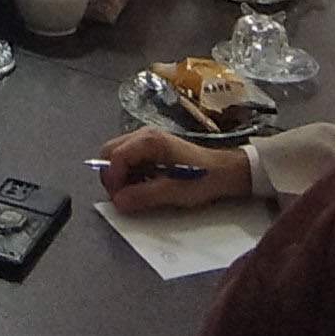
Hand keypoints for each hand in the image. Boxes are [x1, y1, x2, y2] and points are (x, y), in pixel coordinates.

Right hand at [95, 127, 250, 211]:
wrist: (225, 171)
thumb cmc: (202, 178)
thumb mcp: (173, 192)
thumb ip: (143, 196)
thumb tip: (118, 201)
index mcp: (149, 141)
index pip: (114, 157)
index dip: (113, 181)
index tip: (120, 199)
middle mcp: (144, 134)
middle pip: (110, 151)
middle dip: (112, 176)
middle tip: (124, 196)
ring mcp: (147, 138)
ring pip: (117, 154)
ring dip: (121, 175)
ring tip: (137, 191)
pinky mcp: (151, 146)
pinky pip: (128, 157)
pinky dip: (129, 172)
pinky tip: (144, 183)